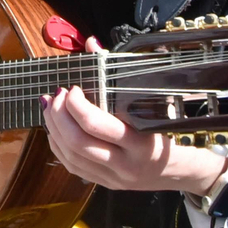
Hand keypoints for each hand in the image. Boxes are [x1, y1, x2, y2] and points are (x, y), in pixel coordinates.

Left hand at [42, 84, 226, 195]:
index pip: (97, 125)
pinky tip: (54, 128)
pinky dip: (57, 145)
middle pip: (78, 142)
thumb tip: (91, 44)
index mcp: (140, 143)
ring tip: (50, 107)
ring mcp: (112, 177)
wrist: (177, 171)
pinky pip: (71, 166)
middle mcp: (124, 164)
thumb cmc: (164, 130)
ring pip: (71, 155)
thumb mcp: (151, 104)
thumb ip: (117, 75)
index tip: (74, 89)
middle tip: (56, 96)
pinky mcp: (103, 183)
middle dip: (60, 116)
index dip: (77, 105)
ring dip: (54, 128)